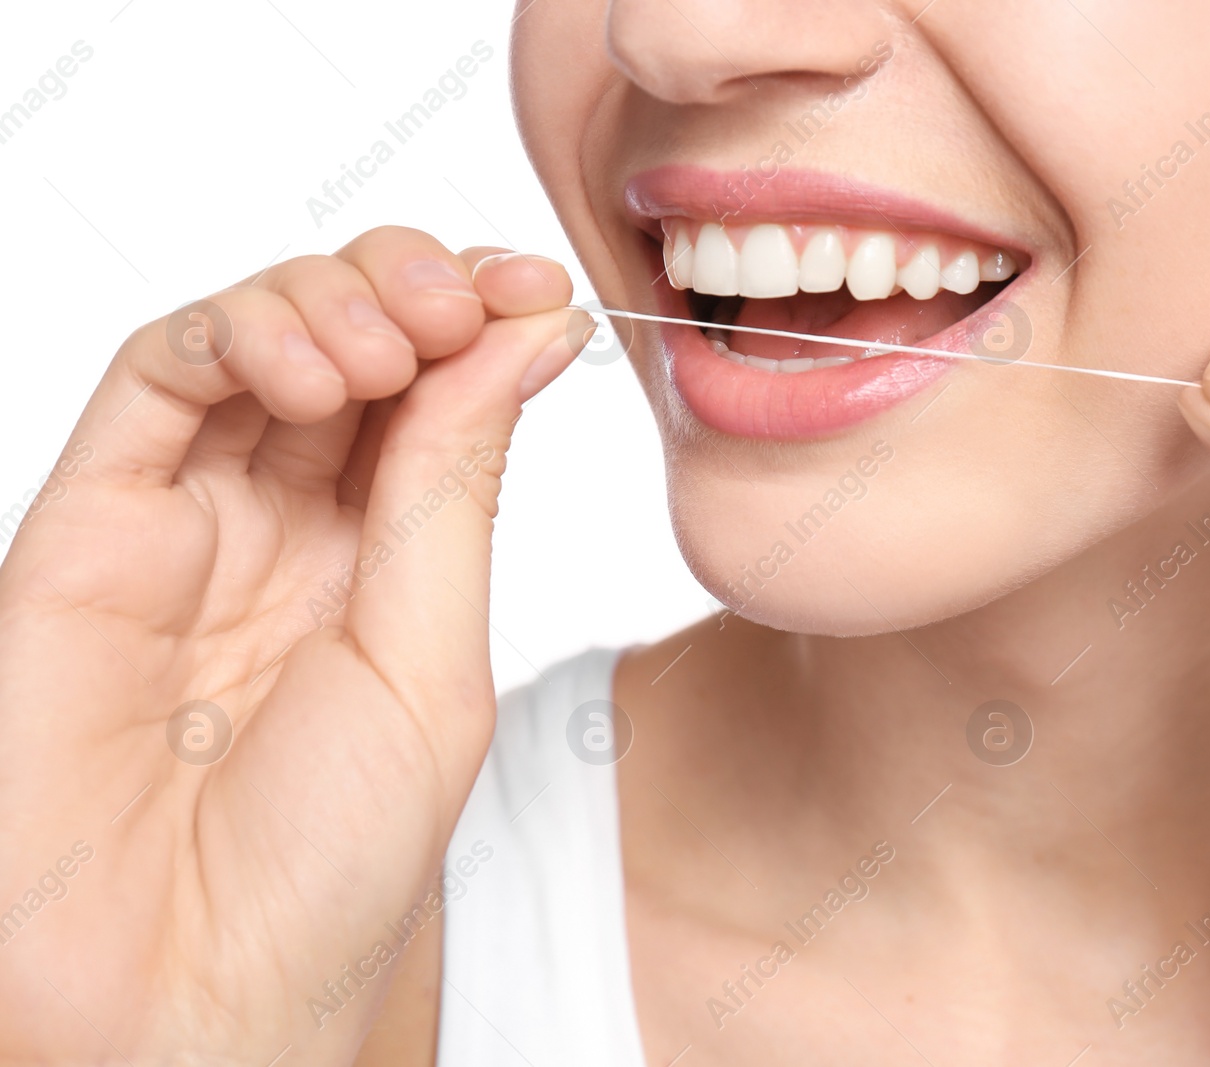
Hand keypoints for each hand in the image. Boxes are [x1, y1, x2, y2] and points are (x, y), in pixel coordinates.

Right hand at [0, 227, 587, 1064]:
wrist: (192, 998)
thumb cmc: (328, 867)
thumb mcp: (432, 661)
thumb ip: (456, 490)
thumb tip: (525, 335)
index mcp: (386, 563)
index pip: (435, 390)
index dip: (483, 319)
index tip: (538, 288)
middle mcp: (287, 529)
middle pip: (348, 340)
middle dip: (411, 287)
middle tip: (461, 300)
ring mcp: (187, 523)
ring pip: (250, 336)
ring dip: (328, 300)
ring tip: (387, 350)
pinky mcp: (85, 532)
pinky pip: (148, 383)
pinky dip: (231, 336)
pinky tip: (312, 372)